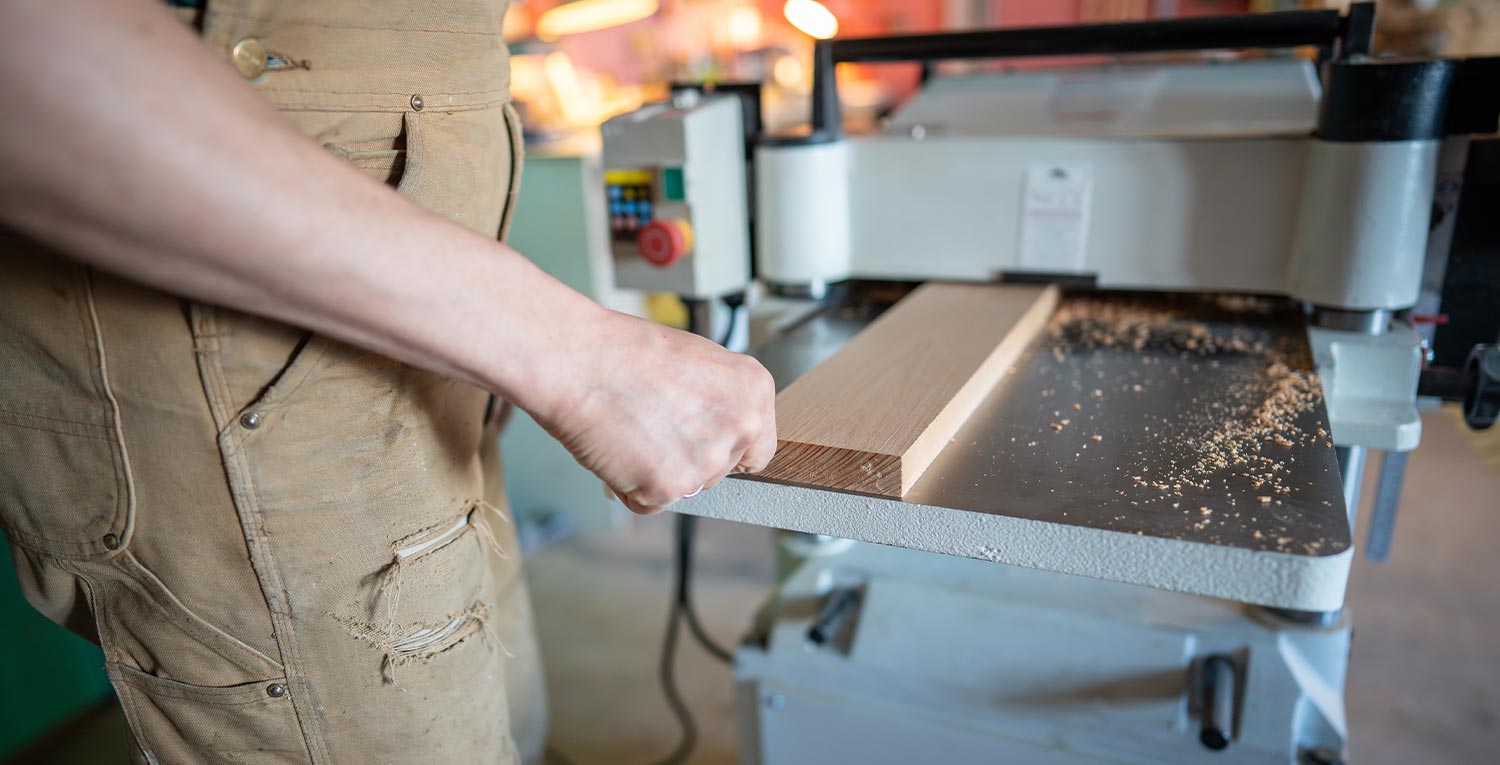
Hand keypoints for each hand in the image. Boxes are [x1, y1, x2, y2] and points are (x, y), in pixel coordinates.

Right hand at [529, 307, 776, 514]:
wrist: (578, 361)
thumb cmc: (624, 352)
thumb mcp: (696, 361)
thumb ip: (720, 401)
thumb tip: (718, 428)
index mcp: (753, 391)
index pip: (758, 448)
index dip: (726, 448)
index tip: (703, 442)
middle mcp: (740, 426)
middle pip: (721, 471)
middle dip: (689, 458)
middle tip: (652, 425)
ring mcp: (706, 461)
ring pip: (687, 487)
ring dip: (659, 471)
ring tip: (632, 430)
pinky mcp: (668, 487)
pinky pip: (651, 502)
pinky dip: (630, 486)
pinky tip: (619, 449)